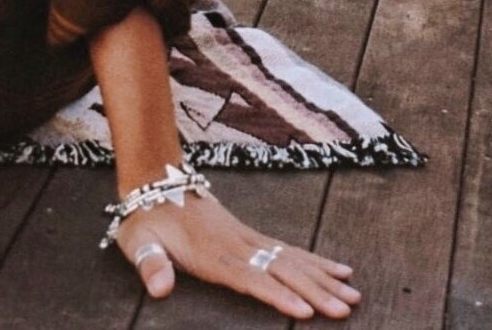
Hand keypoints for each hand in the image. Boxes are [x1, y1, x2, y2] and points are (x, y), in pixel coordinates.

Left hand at [116, 191, 357, 318]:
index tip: (305, 311)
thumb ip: (151, 266)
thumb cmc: (146, 220)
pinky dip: (315, 261)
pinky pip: (289, 250)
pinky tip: (337, 270)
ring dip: (324, 278)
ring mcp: (248, 238)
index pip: (251, 278)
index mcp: (213, 253)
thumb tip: (160, 290)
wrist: (157, 180)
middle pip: (283, 270)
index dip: (277, 295)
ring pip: (293, 260)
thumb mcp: (138, 243)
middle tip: (346, 308)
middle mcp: (238, 244)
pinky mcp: (251, 236)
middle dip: (316, 291)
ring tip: (352, 293)